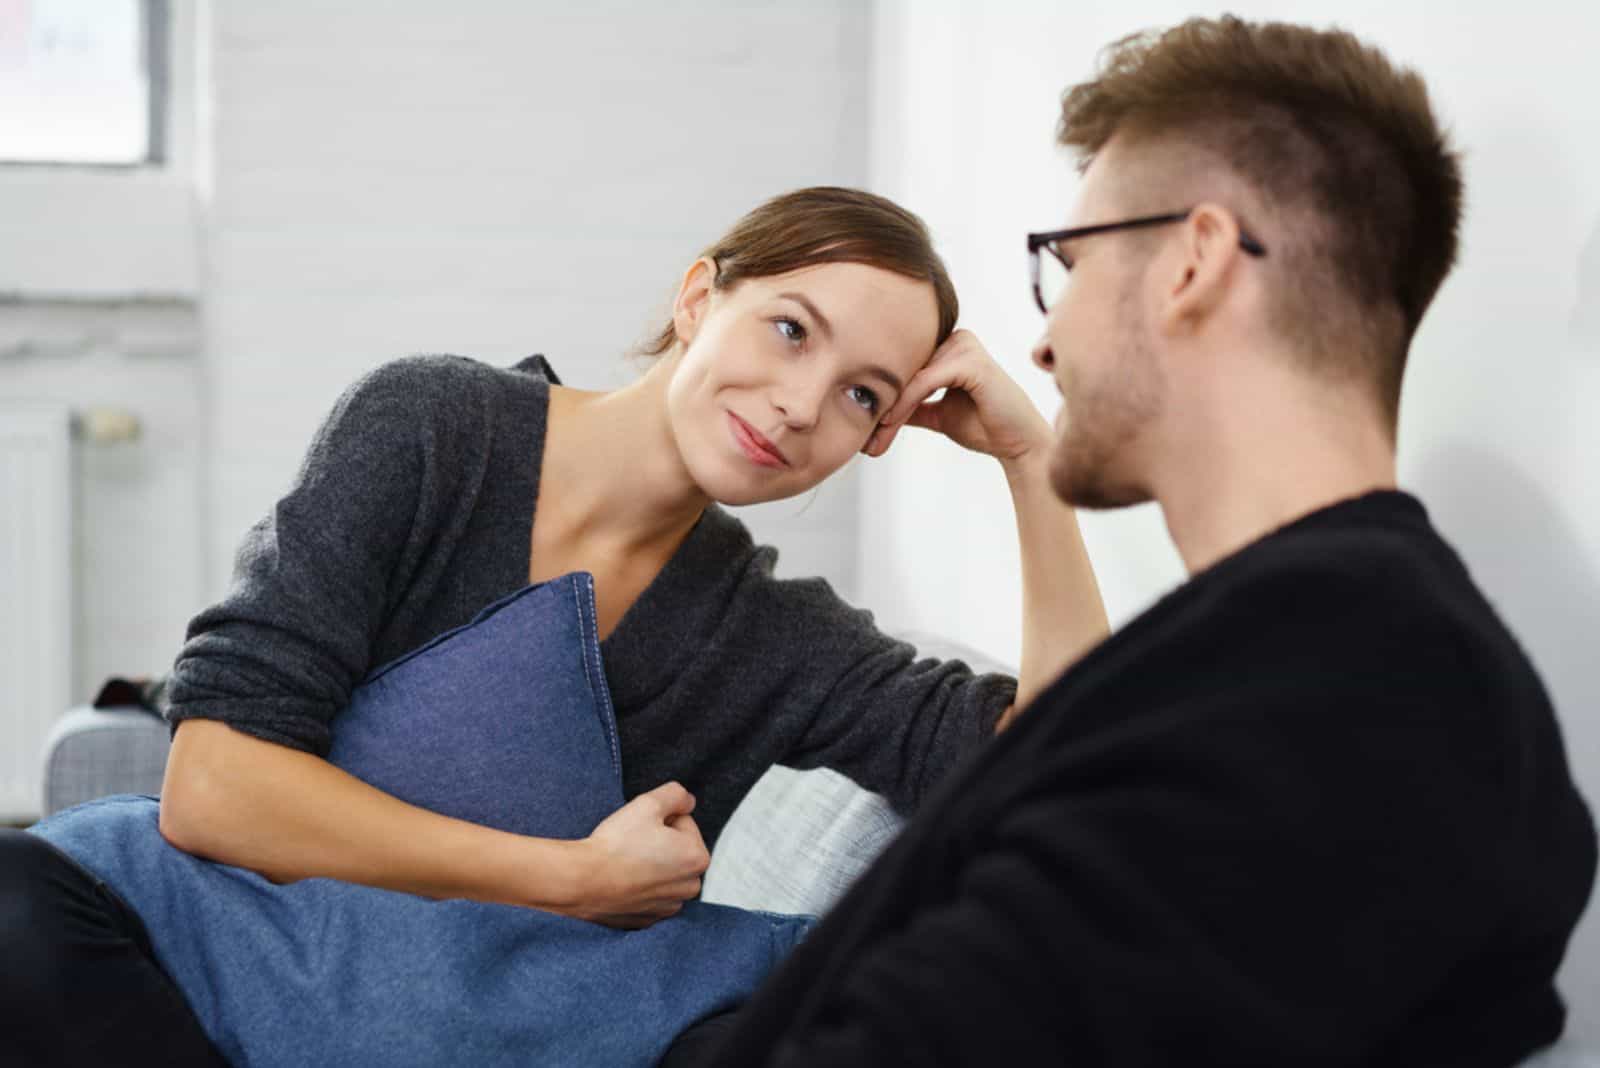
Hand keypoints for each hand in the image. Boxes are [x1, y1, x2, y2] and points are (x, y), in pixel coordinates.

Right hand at [568, 781, 709, 928]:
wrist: (582, 881)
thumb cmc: (616, 843)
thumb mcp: (648, 803)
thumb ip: (676, 794)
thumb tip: (687, 801)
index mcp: (697, 858)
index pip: (683, 823)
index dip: (660, 819)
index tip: (641, 827)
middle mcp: (690, 887)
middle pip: (677, 850)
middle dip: (660, 843)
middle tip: (632, 843)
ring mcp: (668, 907)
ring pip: (663, 873)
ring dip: (650, 865)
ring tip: (625, 862)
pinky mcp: (648, 920)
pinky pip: (648, 895)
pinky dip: (638, 887)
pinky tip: (621, 881)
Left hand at [864, 329, 1051, 464]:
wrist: (1018, 444)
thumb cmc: (983, 426)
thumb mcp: (936, 413)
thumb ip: (911, 405)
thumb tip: (875, 407)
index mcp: (948, 346)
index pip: (903, 365)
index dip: (881, 395)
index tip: (863, 429)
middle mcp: (956, 338)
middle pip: (904, 369)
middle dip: (882, 405)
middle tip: (864, 440)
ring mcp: (965, 346)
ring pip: (911, 377)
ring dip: (890, 409)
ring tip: (874, 439)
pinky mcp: (971, 361)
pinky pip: (925, 382)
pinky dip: (905, 404)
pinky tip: (890, 423)